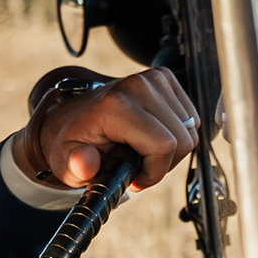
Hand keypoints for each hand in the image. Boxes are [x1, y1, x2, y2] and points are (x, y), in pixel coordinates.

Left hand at [16, 67, 198, 192]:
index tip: (136, 179)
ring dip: (170, 150)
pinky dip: (176, 134)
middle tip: (138, 167)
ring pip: (190, 130)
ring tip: (143, 153)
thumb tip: (84, 162)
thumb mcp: (67, 161)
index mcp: (117, 104)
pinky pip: (190, 118)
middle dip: (163, 163)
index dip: (155, 171)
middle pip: (182, 140)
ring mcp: (155, 79)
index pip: (164, 145)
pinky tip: (152, 137)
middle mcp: (139, 85)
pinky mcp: (165, 78)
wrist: (74, 118)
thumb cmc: (75, 142)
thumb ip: (77, 165)